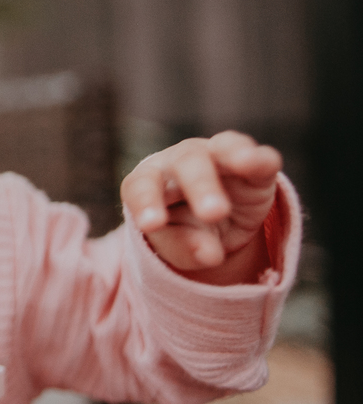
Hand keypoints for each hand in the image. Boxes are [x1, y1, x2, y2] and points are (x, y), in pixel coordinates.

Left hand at [120, 131, 280, 284]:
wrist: (214, 221)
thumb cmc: (181, 227)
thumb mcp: (175, 245)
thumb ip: (185, 247)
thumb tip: (211, 255)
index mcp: (150, 178)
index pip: (141, 184)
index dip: (146, 202)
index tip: (151, 225)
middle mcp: (181, 159)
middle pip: (186, 163)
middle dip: (200, 186)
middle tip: (213, 213)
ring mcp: (218, 156)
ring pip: (223, 149)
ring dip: (234, 156)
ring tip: (244, 163)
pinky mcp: (254, 165)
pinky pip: (260, 157)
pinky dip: (262, 158)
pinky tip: (263, 162)